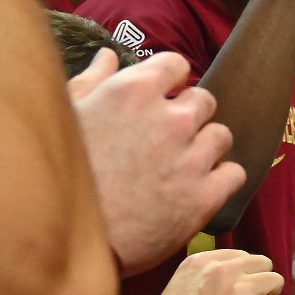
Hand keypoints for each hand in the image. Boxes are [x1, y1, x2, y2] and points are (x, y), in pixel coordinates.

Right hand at [69, 49, 244, 273]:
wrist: (63, 239)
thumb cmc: (59, 174)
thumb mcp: (66, 118)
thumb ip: (93, 82)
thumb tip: (109, 55)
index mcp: (132, 92)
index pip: (176, 65)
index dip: (170, 81)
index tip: (162, 97)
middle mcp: (169, 120)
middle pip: (204, 100)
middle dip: (188, 115)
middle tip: (166, 139)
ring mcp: (191, 159)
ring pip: (222, 135)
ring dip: (205, 146)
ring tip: (179, 166)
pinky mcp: (205, 197)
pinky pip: (235, 173)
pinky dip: (221, 179)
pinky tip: (197, 187)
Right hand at [132, 250, 285, 294]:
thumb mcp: (182, 287)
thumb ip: (209, 277)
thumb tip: (241, 278)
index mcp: (201, 260)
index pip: (241, 256)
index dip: (243, 276)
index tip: (233, 294)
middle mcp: (222, 269)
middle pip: (263, 264)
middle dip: (259, 284)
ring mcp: (240, 289)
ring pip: (276, 282)